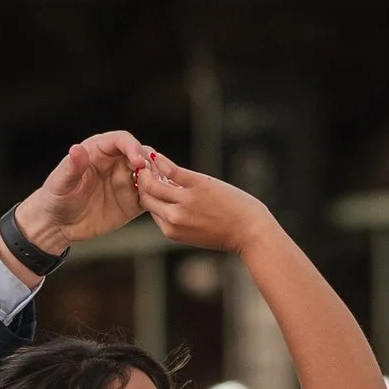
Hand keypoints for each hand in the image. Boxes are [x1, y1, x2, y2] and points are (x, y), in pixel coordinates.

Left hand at [12, 132, 148, 255]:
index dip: (133, 147)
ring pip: (151, 174)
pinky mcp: (133, 201)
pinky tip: (161, 204)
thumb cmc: (56, 198)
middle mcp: (116, 162)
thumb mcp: (61, 183)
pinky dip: (159, 198)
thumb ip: (72, 167)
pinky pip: (152, 196)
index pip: (122, 140)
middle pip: (142, 154)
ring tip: (161, 191)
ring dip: (158, 180)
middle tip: (154, 178)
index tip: (138, 161)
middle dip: (151, 163)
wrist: (59, 224)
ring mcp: (126, 181)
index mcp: (99, 150)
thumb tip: (77, 149)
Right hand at [137, 152, 266, 253]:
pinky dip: (160, 161)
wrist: (250, 231)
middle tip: (139, 168)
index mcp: (171, 230)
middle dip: (141, 181)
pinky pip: (170, 170)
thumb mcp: (196, 233)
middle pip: (146, 196)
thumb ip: (179, 221)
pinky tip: (156, 155)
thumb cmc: (227, 232)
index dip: (147, 194)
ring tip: (144, 160)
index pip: (150, 209)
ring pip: (152, 183)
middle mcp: (174, 217)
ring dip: (145, 170)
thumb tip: (169, 202)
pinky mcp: (197, 185)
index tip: (146, 182)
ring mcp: (185, 201)